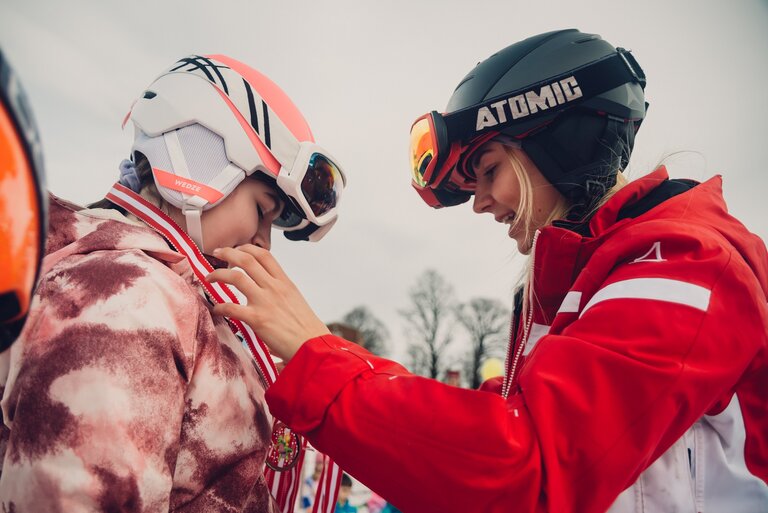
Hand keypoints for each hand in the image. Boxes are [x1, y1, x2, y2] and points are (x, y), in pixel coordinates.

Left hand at [206, 245, 329, 361]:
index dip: (246, 248)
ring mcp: (265, 302)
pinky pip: (231, 307)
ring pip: (236, 277)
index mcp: (284, 282)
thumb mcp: (295, 300)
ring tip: (209, 277)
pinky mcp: (257, 319)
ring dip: (218, 274)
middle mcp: (274, 287)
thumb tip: (267, 289)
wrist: (312, 345)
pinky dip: (219, 306)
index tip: (236, 249)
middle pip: (246, 260)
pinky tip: (216, 309)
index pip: (264, 255)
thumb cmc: (305, 327)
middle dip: (228, 253)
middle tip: (216, 253)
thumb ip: (280, 290)